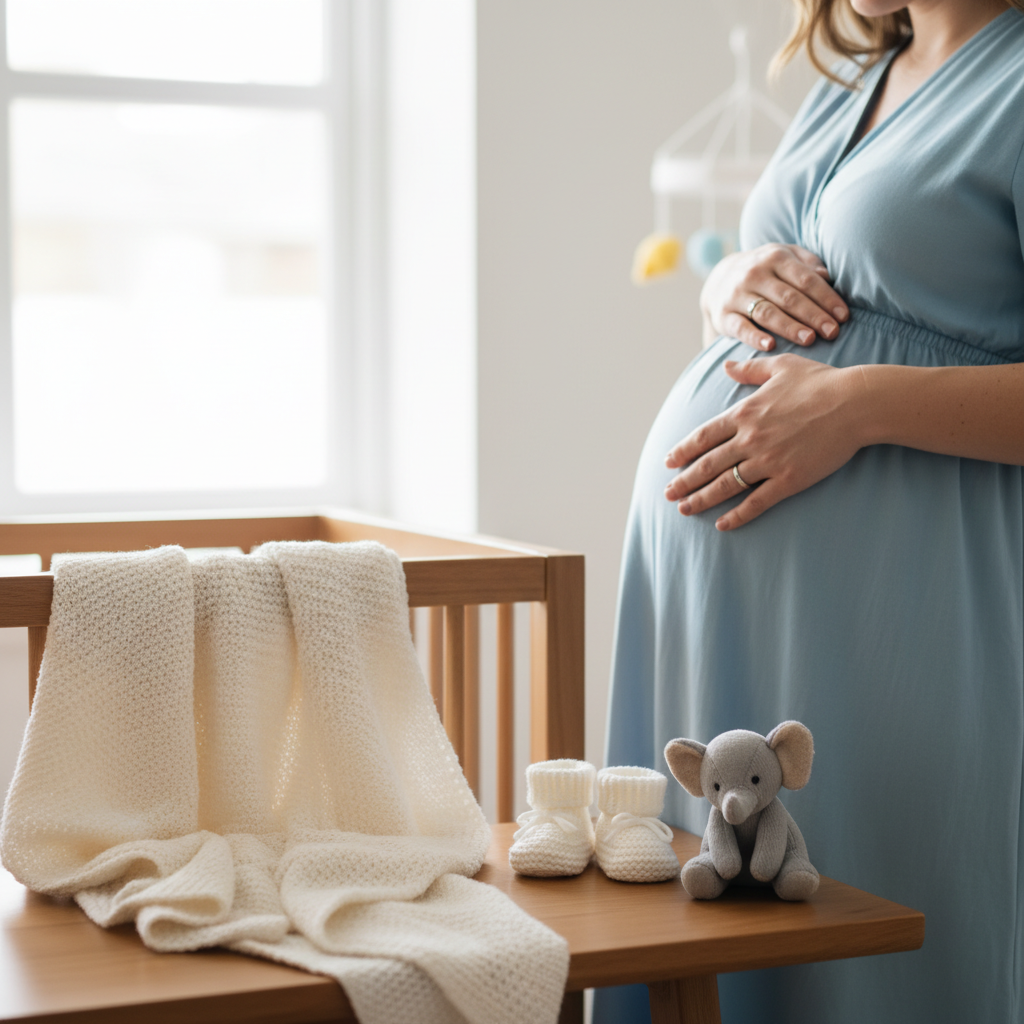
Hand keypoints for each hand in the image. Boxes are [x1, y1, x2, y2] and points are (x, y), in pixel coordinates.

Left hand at [664, 354, 864, 530]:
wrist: (856, 403)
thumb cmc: (821, 382)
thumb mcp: (781, 367)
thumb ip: (750, 370)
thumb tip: (728, 366)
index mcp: (744, 413)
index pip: (703, 437)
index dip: (682, 451)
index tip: (667, 463)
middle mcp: (750, 439)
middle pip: (707, 465)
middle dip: (683, 481)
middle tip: (667, 494)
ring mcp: (768, 461)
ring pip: (725, 485)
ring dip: (701, 499)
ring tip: (684, 509)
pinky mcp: (788, 479)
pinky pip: (756, 502)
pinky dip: (737, 515)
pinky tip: (722, 524)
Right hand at [700, 244, 849, 351]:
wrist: (720, 278)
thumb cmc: (766, 270)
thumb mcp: (786, 256)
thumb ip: (808, 264)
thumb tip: (827, 276)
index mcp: (776, 258)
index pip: (806, 280)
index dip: (826, 298)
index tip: (843, 316)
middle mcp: (755, 274)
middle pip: (789, 297)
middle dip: (813, 315)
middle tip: (832, 332)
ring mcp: (738, 295)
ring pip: (767, 312)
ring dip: (790, 327)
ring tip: (810, 339)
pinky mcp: (724, 315)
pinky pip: (740, 327)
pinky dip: (755, 337)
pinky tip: (771, 345)